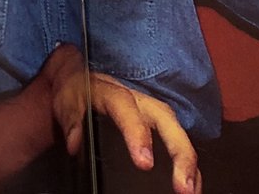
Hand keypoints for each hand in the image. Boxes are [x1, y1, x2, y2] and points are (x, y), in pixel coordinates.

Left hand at [40, 48, 199, 193]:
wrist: (81, 76)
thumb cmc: (76, 90)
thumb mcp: (66, 100)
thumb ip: (71, 119)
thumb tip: (74, 142)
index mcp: (115, 92)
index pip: (128, 110)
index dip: (138, 135)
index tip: (145, 162)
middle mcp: (140, 100)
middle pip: (166, 121)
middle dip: (179, 152)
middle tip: (183, 184)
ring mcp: (152, 110)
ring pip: (177, 130)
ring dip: (188, 160)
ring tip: (192, 189)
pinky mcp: (156, 122)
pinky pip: (176, 140)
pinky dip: (186, 162)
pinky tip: (192, 182)